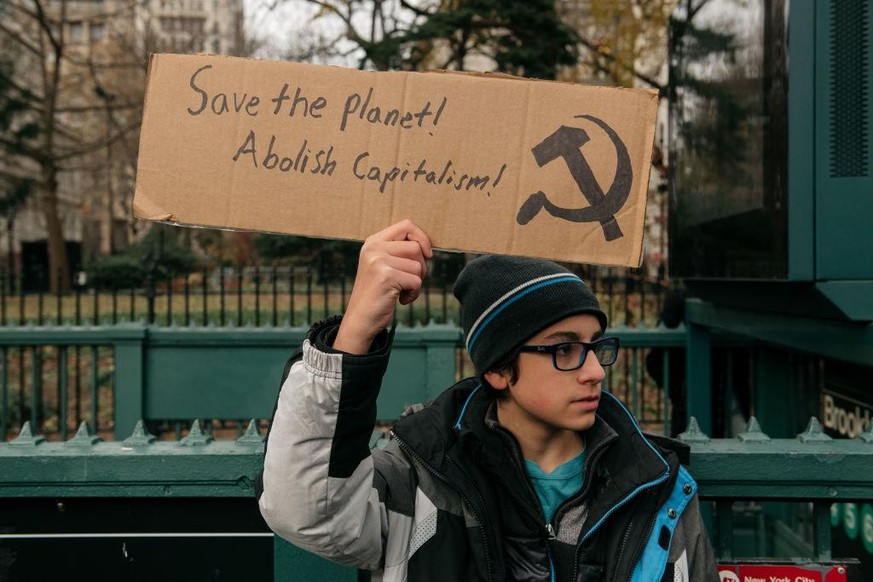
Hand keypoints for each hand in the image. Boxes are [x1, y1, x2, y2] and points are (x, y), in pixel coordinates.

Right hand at [334, 220, 432, 353]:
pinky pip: (416, 281)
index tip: (427, 254)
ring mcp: (378, 261)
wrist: (359, 320)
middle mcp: (373, 248)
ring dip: (416, 283)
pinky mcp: (386, 276)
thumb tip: (427, 247)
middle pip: (416, 247)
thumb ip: (399, 252)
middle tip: (409, 281)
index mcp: (373, 242)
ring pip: (418, 266)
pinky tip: (401, 300)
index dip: (422, 238)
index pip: (406, 225)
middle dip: (421, 267)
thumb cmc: (376, 294)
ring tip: (401, 291)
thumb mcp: (383, 266)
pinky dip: (414, 294)